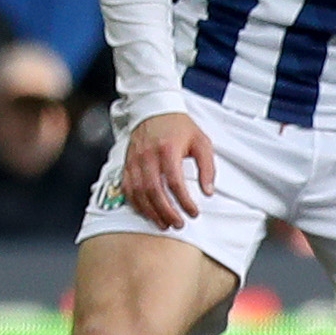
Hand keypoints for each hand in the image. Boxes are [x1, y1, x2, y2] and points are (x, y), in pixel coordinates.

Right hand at [122, 110, 217, 227]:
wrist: (154, 110)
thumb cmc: (179, 127)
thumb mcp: (201, 142)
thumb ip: (207, 167)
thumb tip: (208, 191)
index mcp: (168, 150)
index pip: (175, 182)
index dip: (184, 201)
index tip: (193, 212)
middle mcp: (148, 156)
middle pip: (154, 191)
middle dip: (167, 212)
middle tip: (178, 224)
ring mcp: (135, 161)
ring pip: (139, 193)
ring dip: (151, 212)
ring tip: (164, 223)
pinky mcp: (127, 164)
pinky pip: (128, 188)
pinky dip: (137, 204)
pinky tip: (147, 212)